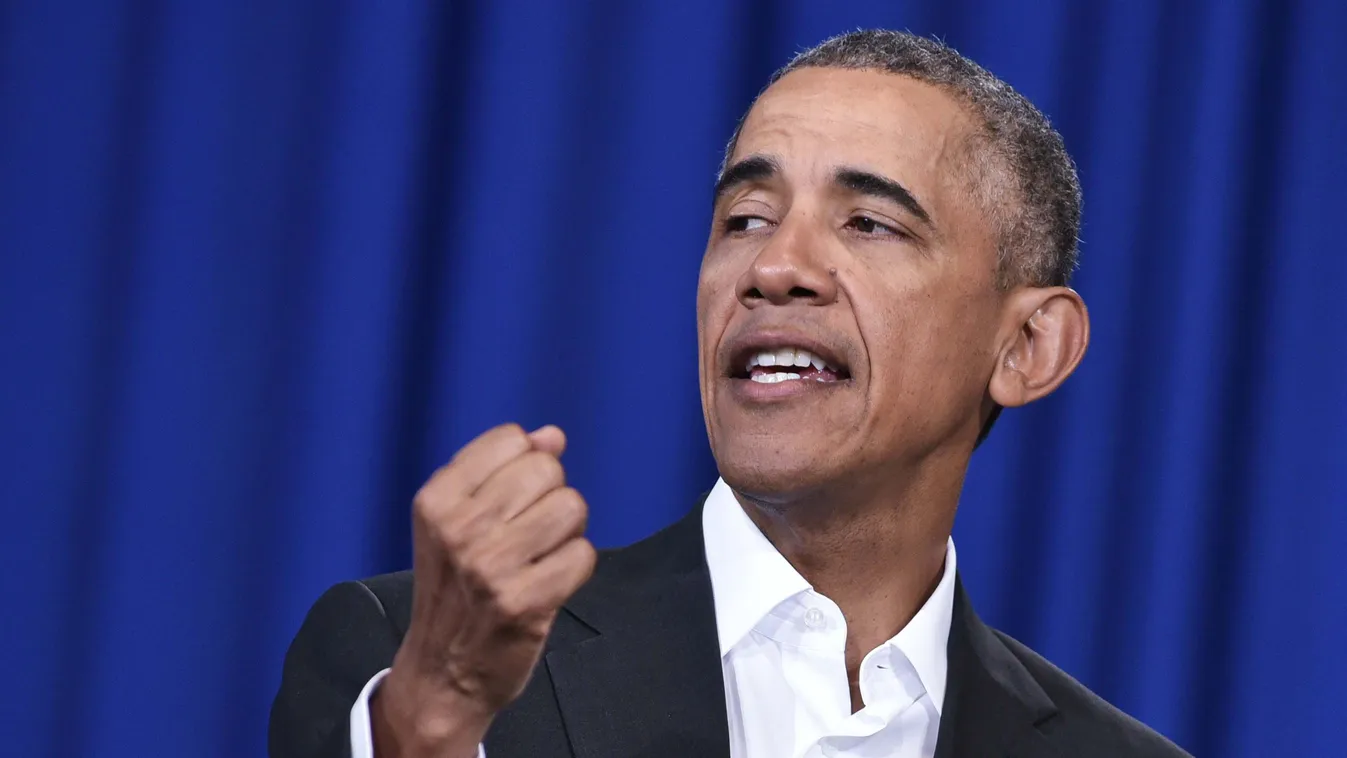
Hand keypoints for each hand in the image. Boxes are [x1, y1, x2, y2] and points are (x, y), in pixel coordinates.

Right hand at [371, 424, 596, 757]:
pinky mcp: (524, 602)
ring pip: (571, 507)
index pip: (512, 440)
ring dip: (567, 533)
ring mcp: (491, 566)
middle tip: (529, 535)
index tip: (511, 501)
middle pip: (546, 469)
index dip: (526, 465)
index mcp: (437, 500)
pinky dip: (575, 568)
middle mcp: (459, 528)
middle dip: (550, 497)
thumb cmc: (454, 590)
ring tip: (540, 558)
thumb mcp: (455, 523)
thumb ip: (499, 472)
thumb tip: (553, 436)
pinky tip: (549, 585)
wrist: (441, 674)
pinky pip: (583, 555)